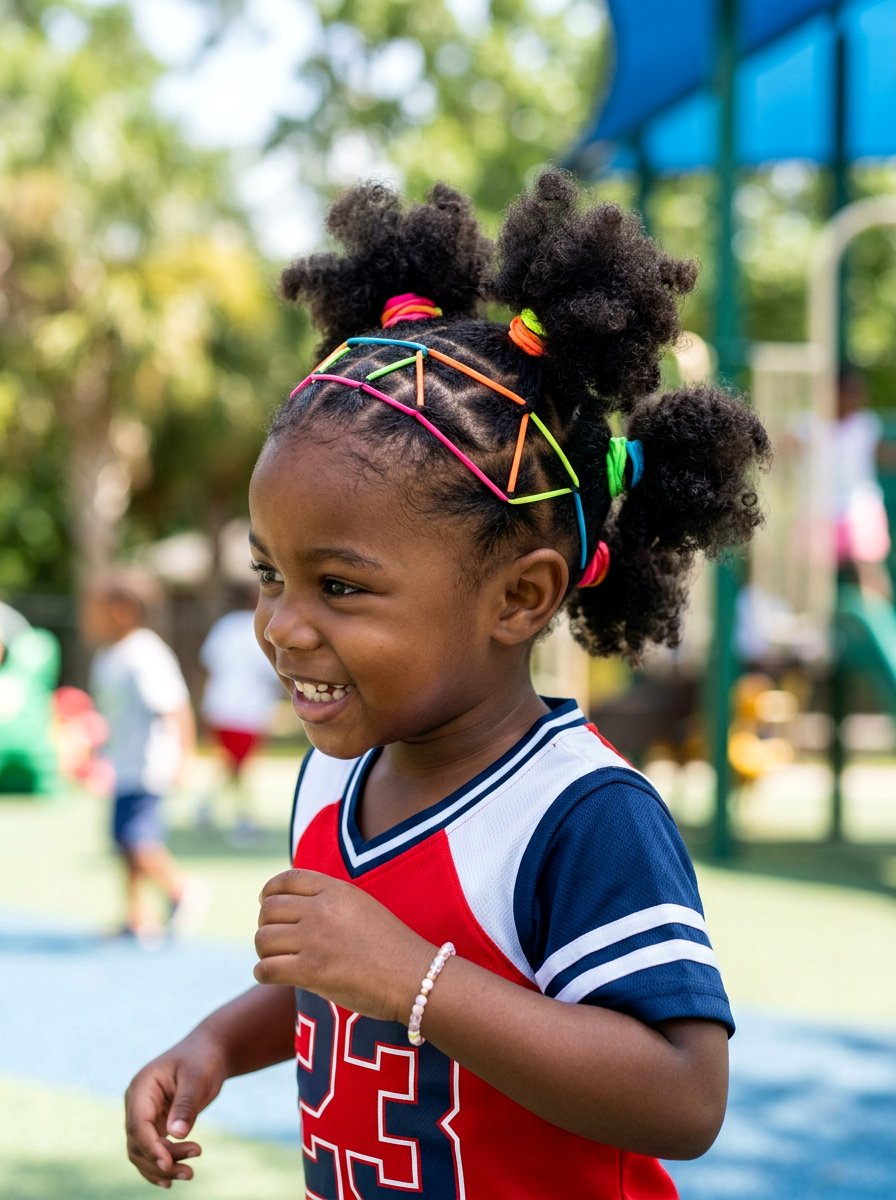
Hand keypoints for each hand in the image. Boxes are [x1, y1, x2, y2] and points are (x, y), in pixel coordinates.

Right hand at [124, 1030, 227, 1187]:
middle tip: (190, 1171)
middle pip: (138, 1143)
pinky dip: (160, 1165)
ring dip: (162, 1167)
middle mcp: (136, 1104)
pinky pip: (151, 1150)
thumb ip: (186, 1104)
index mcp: (141, 1087)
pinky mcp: (154, 1125)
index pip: (138, 1124)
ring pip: (142, 1152)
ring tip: (189, 1173)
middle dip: (161, 1160)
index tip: (168, 1163)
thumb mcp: (197, 1078)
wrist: (210, 1053)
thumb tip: (177, 1134)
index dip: (150, 1147)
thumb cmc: (203, 1060)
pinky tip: (173, 1179)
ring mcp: (143, 1115)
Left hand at [255, 869, 432, 1022]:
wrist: (414, 976)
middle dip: (266, 925)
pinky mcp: (311, 971)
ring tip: (276, 959)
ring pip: (263, 939)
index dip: (269, 892)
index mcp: (335, 890)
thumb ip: (331, 901)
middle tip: (275, 940)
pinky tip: (274, 977)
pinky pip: (266, 969)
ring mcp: (315, 940)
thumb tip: (295, 908)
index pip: (285, 880)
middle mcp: (321, 910)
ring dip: (265, 951)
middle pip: (269, 909)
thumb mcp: (361, 906)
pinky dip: (263, 973)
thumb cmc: (392, 946)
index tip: (266, 903)